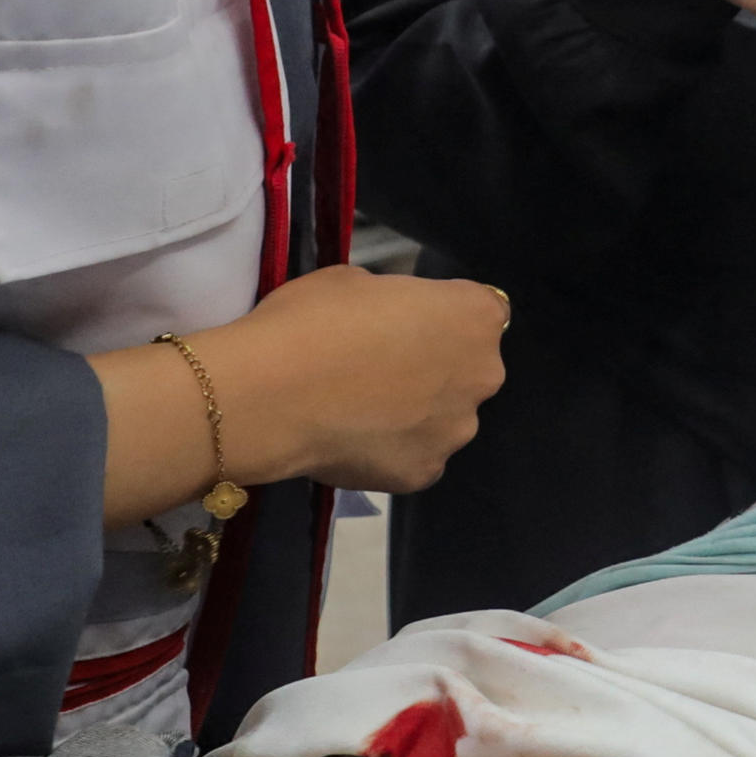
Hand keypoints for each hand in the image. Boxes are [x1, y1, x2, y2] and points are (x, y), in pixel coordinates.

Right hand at [204, 263, 510, 493]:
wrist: (272, 395)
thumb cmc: (314, 321)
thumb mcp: (355, 283)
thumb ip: (393, 303)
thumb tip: (389, 322)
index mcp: (474, 316)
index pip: (478, 312)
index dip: (440, 317)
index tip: (405, 324)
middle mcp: (483, 374)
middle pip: (468, 369)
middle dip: (435, 368)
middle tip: (378, 370)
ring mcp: (457, 430)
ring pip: (444, 419)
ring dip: (415, 415)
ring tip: (358, 412)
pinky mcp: (426, 473)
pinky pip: (414, 457)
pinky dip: (391, 452)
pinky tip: (352, 442)